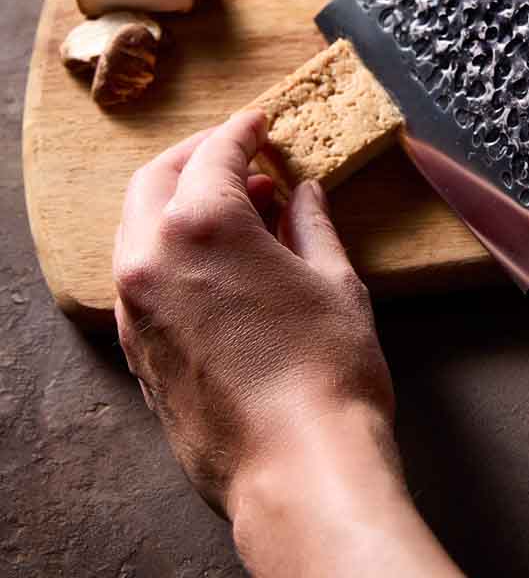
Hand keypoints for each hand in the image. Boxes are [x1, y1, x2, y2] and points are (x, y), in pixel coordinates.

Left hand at [114, 111, 461, 576]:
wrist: (298, 465)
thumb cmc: (328, 368)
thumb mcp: (333, 279)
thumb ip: (310, 224)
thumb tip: (302, 194)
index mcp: (203, 226)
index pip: (216, 154)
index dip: (242, 131)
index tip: (259, 123)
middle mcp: (153, 259)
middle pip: (157, 179)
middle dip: (197, 155)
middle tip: (238, 151)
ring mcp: (135, 307)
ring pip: (140, 226)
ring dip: (180, 201)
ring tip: (238, 206)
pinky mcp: (137, 347)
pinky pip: (141, 273)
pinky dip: (170, 247)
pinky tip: (217, 260)